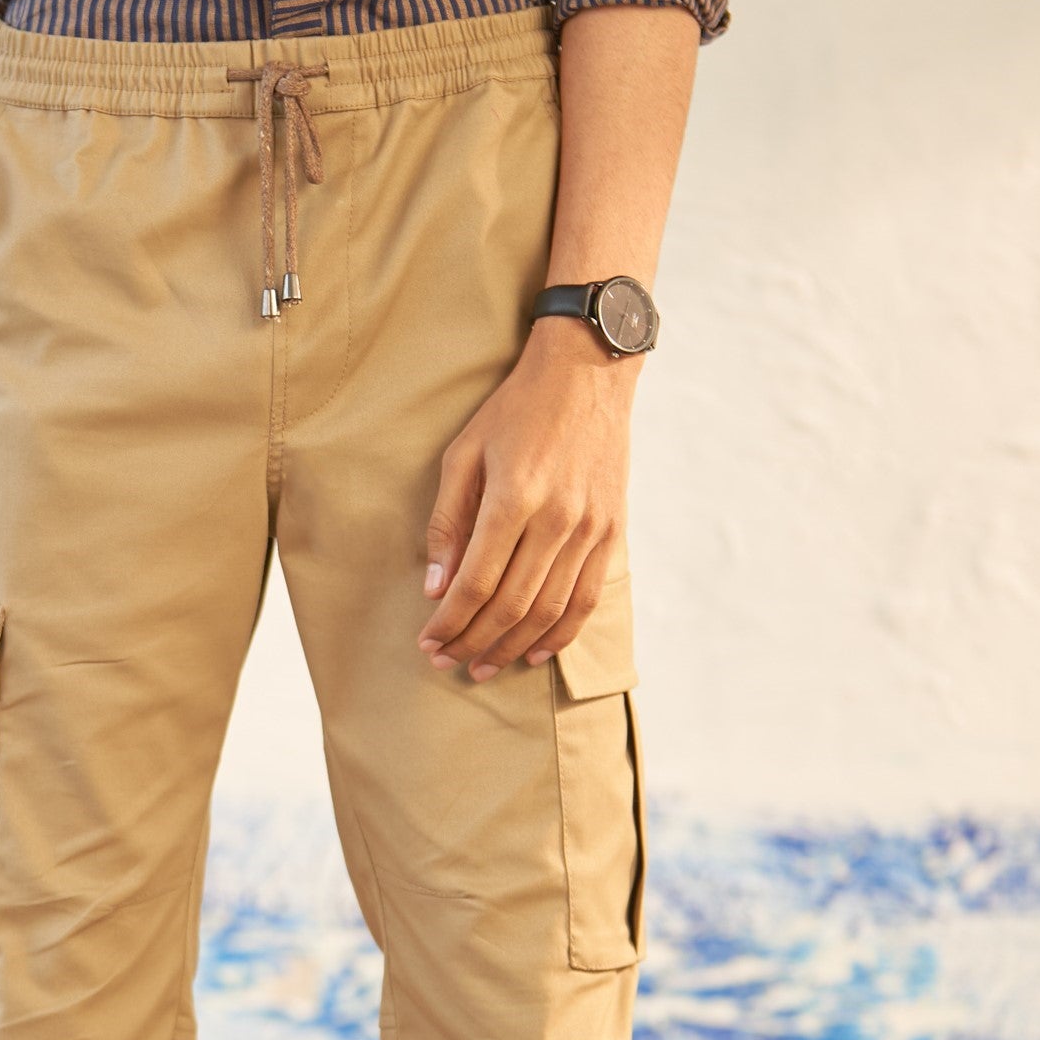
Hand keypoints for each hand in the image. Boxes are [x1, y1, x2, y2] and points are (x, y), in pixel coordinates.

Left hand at [418, 323, 635, 679]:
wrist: (589, 374)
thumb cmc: (516, 410)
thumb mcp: (465, 453)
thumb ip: (448, 522)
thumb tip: (435, 586)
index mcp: (514, 498)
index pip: (476, 582)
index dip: (449, 621)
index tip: (428, 643)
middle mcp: (556, 520)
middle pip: (510, 605)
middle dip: (473, 642)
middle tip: (447, 663)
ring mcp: (590, 529)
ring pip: (549, 611)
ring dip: (511, 647)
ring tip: (482, 666)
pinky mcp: (612, 533)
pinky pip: (586, 600)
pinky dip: (560, 635)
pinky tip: (533, 652)